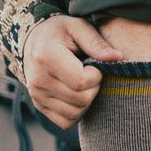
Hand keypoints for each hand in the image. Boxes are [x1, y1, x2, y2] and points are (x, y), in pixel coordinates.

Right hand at [22, 15, 122, 129]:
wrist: (33, 41)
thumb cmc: (60, 33)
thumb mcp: (78, 27)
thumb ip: (96, 43)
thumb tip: (118, 57)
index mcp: (47, 57)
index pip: (80, 82)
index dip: (95, 76)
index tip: (93, 66)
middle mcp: (39, 80)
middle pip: (80, 100)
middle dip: (93, 89)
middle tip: (91, 76)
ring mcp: (37, 96)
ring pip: (75, 114)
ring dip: (87, 102)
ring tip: (83, 84)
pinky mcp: (40, 106)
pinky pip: (66, 122)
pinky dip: (77, 113)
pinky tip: (77, 96)